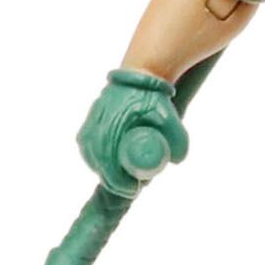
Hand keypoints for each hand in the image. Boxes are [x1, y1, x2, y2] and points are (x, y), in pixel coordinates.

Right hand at [75, 67, 190, 189]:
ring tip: (124, 175)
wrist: (137, 75)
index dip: (122, 186)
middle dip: (116, 182)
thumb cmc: (151, 97)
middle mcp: (93, 134)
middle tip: (133, 185)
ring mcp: (87, 131)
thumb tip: (177, 160)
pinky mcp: (85, 128)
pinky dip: (99, 161)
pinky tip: (108, 166)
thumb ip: (178, 139)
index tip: (135, 189)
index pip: (110, 171)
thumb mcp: (168, 117)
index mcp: (108, 134)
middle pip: (101, 170)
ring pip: (94, 162)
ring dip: (107, 172)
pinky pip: (89, 152)